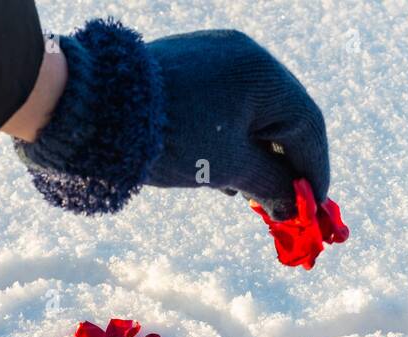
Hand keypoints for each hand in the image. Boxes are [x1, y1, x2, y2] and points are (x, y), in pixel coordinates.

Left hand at [13, 20, 329, 217]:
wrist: (92, 108)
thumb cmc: (169, 137)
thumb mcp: (226, 168)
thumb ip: (269, 185)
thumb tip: (291, 206)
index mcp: (262, 74)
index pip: (307, 127)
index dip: (314, 172)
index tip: (315, 209)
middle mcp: (244, 57)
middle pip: (283, 119)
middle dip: (286, 166)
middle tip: (286, 206)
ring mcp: (215, 58)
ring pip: (253, 114)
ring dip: (259, 156)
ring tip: (251, 196)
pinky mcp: (190, 68)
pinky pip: (227, 106)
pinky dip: (233, 140)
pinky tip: (224, 172)